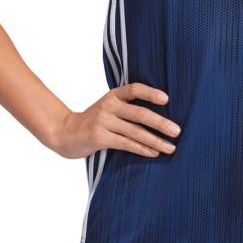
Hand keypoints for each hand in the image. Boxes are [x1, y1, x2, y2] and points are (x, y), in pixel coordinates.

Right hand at [47, 82, 181, 158]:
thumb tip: (161, 113)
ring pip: (135, 132)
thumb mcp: (108, 107)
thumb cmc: (94, 120)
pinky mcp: (99, 138)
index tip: (166, 99)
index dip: (150, 93)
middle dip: (161, 123)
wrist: (64, 132)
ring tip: (171, 147)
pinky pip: (126, 144)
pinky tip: (154, 153)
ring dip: (156, 141)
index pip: (134, 89)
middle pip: (139, 114)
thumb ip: (128, 107)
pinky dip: (142, 149)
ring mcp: (103, 122)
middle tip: (177, 131)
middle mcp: (109, 106)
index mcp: (113, 95)